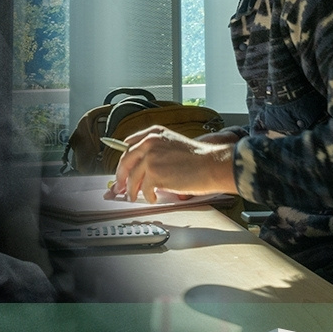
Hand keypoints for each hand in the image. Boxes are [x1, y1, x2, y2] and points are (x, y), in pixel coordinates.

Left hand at [106, 128, 238, 203]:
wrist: (214, 165)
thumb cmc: (201, 158)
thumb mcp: (174, 145)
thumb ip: (157, 151)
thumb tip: (144, 168)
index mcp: (154, 133)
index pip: (129, 145)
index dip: (124, 160)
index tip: (121, 169)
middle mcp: (149, 142)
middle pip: (125, 161)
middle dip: (120, 176)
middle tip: (119, 186)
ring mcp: (150, 158)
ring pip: (132, 177)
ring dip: (132, 190)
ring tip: (134, 196)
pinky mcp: (154, 173)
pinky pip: (145, 188)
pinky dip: (148, 195)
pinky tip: (153, 198)